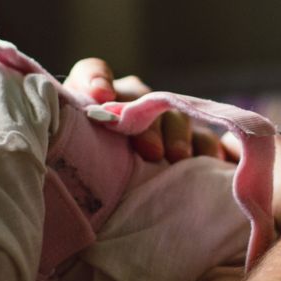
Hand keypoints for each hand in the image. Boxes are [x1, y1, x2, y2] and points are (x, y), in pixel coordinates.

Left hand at [63, 58, 229, 162]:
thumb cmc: (82, 175)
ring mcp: (160, 121)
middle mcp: (129, 103)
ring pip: (175, 116)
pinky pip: (202, 139)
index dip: (97, 79)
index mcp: (94, 101)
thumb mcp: (70, 154)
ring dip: (180, 135)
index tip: (102, 95)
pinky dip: (208, 148)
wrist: (112, 207)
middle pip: (142, 98)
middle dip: (148, 123)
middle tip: (151, 150)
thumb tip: (79, 130)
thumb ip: (67, 135)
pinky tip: (212, 160)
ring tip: (180, 157)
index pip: (91, 72)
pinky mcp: (186, 143)